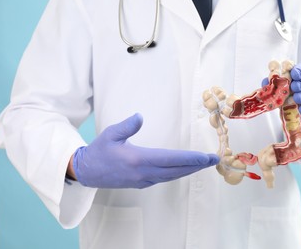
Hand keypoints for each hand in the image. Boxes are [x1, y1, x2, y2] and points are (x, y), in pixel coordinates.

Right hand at [71, 113, 218, 188]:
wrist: (87, 173)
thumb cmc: (98, 151)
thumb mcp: (110, 134)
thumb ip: (127, 126)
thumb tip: (140, 116)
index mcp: (138, 159)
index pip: (171, 159)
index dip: (190, 158)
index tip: (206, 157)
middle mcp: (144, 173)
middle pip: (176, 170)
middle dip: (196, 165)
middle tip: (213, 160)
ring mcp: (143, 180)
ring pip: (172, 176)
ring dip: (189, 170)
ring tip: (203, 164)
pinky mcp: (141, 183)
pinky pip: (164, 179)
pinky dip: (177, 174)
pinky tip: (183, 170)